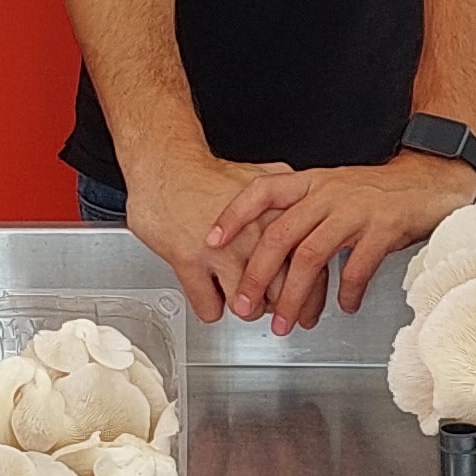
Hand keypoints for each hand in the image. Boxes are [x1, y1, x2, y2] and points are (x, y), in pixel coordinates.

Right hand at [125, 152, 295, 324]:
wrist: (164, 165)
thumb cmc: (206, 175)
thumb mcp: (258, 180)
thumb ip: (286, 198)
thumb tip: (306, 215)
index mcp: (276, 214)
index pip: (309, 266)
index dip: (311, 294)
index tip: (307, 306)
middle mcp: (254, 233)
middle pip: (282, 293)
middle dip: (280, 310)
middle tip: (274, 311)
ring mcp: (222, 249)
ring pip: (247, 307)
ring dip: (244, 309)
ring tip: (239, 299)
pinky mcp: (190, 261)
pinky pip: (210, 308)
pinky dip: (209, 308)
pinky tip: (209, 294)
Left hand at [210, 152, 475, 334]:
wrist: (426, 180)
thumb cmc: (374, 192)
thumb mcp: (331, 191)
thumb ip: (302, 213)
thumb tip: (266, 250)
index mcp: (311, 183)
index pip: (262, 191)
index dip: (233, 214)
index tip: (211, 240)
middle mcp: (328, 193)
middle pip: (280, 233)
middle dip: (257, 274)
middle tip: (243, 306)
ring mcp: (355, 210)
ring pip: (312, 256)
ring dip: (294, 296)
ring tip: (285, 323)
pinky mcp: (383, 228)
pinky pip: (357, 268)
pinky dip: (347, 293)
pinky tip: (344, 309)